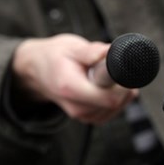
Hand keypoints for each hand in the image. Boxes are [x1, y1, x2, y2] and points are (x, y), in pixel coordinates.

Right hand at [11, 34, 137, 124]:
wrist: (38, 70)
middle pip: (113, 104)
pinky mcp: (87, 117)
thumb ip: (90, 51)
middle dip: (123, 86)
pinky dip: (118, 99)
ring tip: (110, 75)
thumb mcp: (70, 47)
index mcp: (70, 88)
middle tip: (119, 67)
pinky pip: (111, 112)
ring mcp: (81, 114)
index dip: (122, 84)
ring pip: (115, 109)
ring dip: (121, 92)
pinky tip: (111, 86)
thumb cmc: (54, 57)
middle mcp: (75, 107)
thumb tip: (110, 52)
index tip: (124, 69)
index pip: (107, 97)